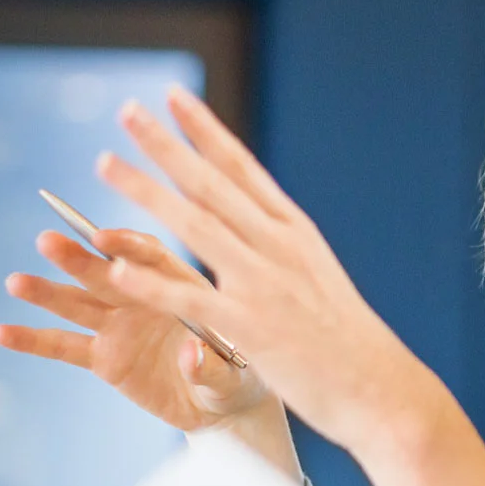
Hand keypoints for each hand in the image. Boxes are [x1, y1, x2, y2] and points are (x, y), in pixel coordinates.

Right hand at [0, 226, 272, 432]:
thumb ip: (213, 366)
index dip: (127, 247)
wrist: (223, 405)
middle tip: (48, 241)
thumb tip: (191, 355)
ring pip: (77, 303)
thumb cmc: (241, 376)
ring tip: (15, 282)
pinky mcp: (103, 357)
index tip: (101, 238)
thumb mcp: (236, 375)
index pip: (151, 257)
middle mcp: (143, 297)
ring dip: (47, 291)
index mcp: (181, 286)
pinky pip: (63, 346)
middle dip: (77, 257)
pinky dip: (32, 339)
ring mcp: (119, 325)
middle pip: (106, 271)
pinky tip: (0, 332)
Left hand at [86, 89, 422, 455]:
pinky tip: (116, 266)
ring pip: (194, 225)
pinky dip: (152, 281)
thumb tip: (257, 222)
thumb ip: (282, 248)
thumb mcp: (319, 276)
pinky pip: (190, 298)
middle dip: (165, 144)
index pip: (242, 168)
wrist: (381, 388)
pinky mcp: (250, 327)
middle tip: (127, 110)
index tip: (173, 97)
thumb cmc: (349, 341)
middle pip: (211, 183)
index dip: (204, 130)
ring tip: (103, 164)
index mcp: (295, 232)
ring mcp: (265, 284)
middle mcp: (279, 247)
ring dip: (145, 191)